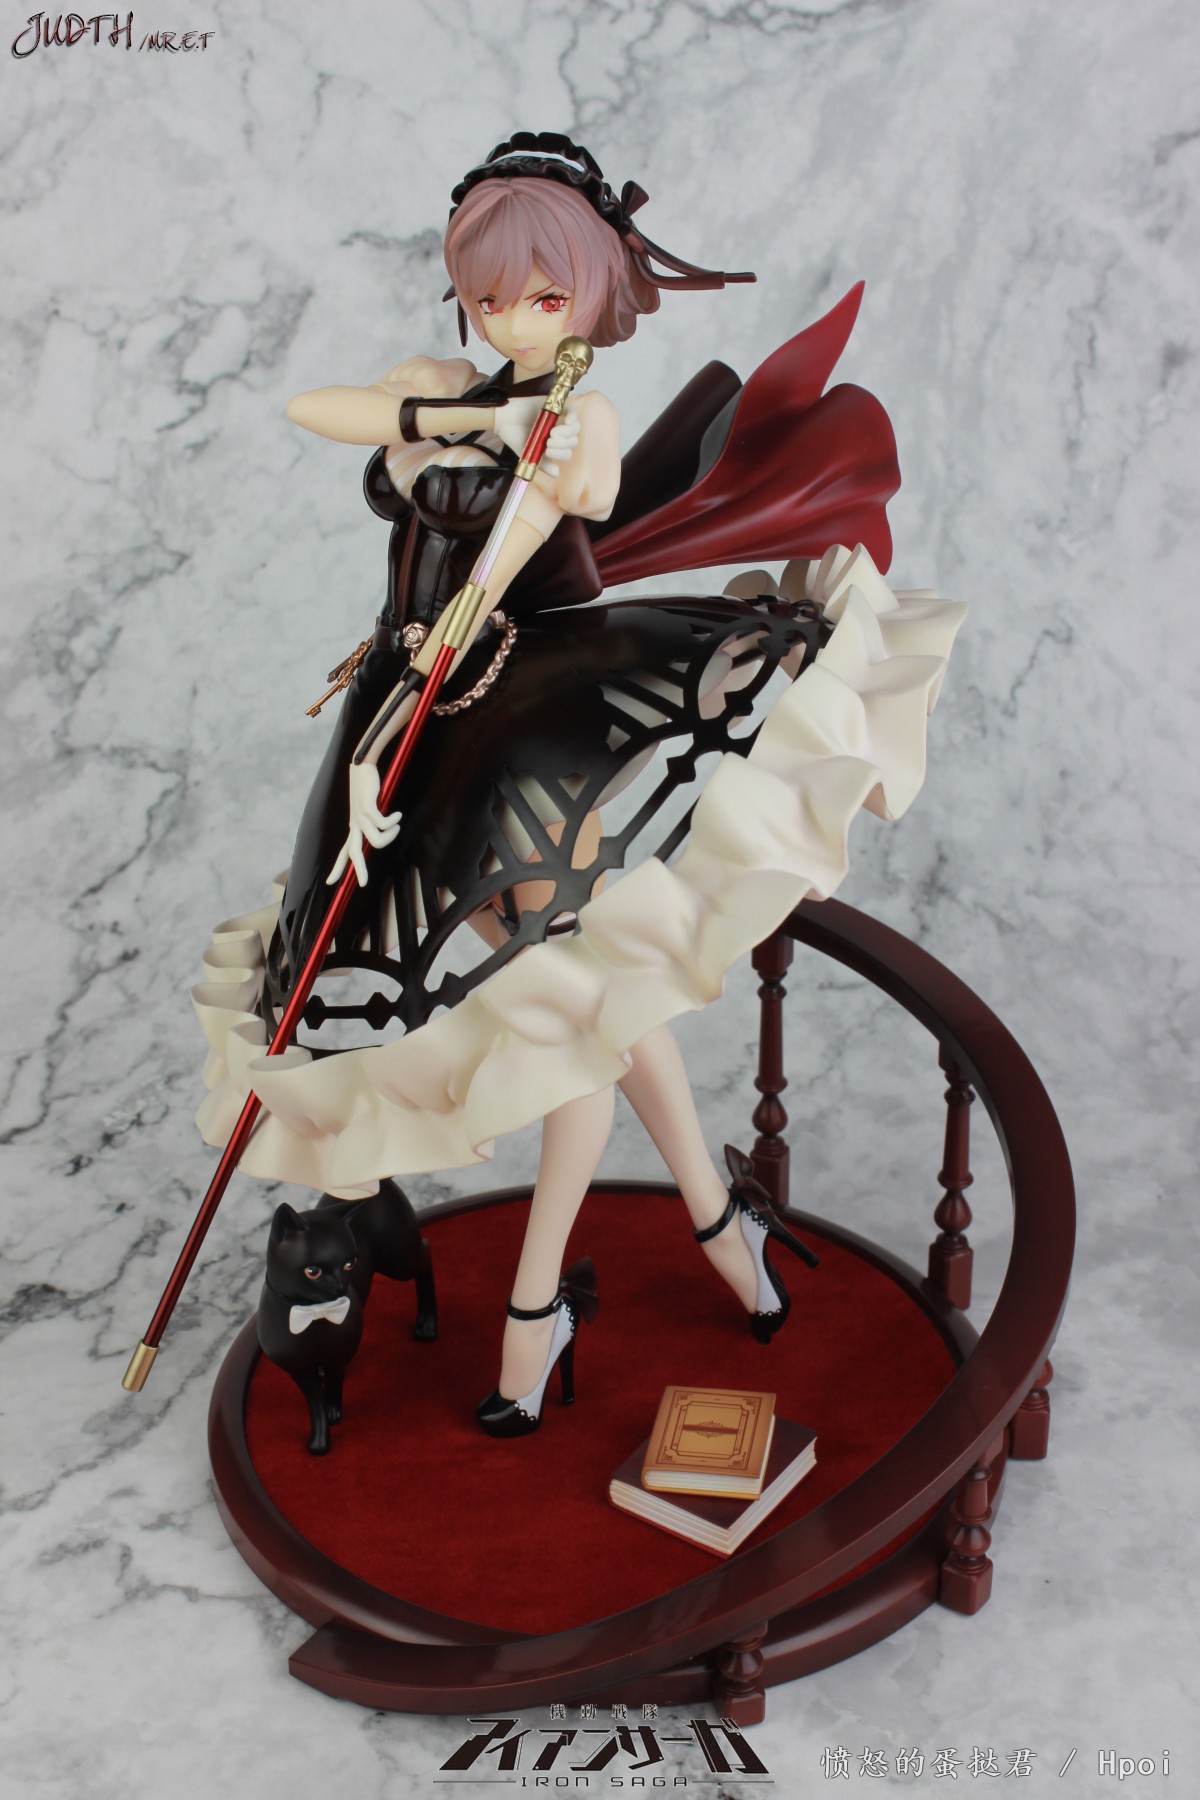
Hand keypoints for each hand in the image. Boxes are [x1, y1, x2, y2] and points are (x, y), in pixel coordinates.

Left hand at [327, 761, 400, 887]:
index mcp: (354, 827)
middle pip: (353, 853)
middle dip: (359, 870)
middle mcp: (354, 824)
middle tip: (364, 884)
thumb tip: (378, 837)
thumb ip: (371, 823)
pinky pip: (383, 823)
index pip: (343, 852)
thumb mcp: (367, 809)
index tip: (329, 882)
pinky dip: (393, 822)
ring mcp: (360, 816)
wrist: (362, 766)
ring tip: (397, 826)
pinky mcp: (367, 806)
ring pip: (377, 841)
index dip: (337, 868)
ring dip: (391, 835)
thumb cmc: (367, 787)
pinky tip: (397, 815)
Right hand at [494, 398, 579, 471]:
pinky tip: (567, 421)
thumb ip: (542, 464)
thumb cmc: (514, 437)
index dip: (561, 454)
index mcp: (553, 446)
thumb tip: (557, 473)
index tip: (548, 451)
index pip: (566, 453)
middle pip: (573, 441)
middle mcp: (558, 433)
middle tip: (548, 442)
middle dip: (563, 444)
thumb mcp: (528, 454)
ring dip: (567, 432)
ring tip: (552, 433)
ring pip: (575, 427)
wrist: (503, 419)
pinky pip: (572, 411)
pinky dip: (572, 417)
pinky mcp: (556, 407)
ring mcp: (558, 420)